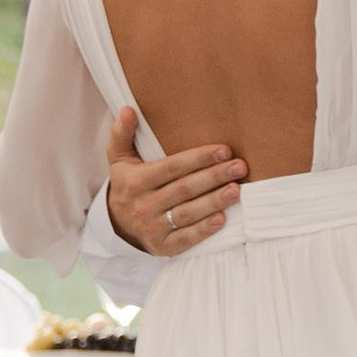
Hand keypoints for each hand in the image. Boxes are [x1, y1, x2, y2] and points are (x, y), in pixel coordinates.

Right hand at [104, 105, 244, 255]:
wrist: (117, 225)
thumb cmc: (128, 184)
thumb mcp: (119, 159)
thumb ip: (122, 134)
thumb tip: (127, 109)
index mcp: (135, 181)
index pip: (171, 167)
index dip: (198, 158)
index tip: (224, 150)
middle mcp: (143, 205)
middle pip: (184, 189)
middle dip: (214, 177)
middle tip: (240, 167)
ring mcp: (153, 228)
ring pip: (188, 213)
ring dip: (214, 201)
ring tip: (237, 189)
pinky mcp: (163, 247)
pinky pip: (186, 239)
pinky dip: (204, 230)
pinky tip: (223, 219)